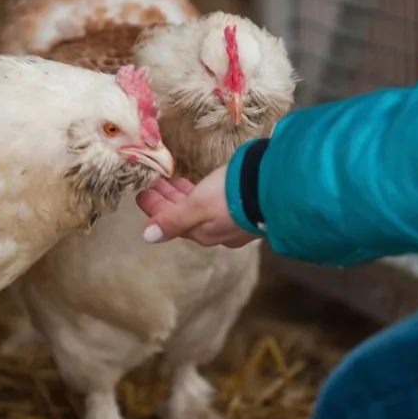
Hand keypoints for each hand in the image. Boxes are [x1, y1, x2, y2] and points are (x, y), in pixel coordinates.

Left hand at [135, 165, 259, 247]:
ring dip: (184, 196)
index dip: (153, 207)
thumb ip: (173, 220)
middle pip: (184, 216)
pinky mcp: (247, 209)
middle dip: (168, 200)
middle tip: (155, 183)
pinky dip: (202, 194)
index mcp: (203, 234)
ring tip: (173, 180)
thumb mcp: (198, 205)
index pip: (170, 222)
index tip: (141, 192)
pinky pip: (216, 204)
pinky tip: (202, 186)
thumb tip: (148, 237)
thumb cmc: (232, 194)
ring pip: (200, 209)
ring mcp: (233, 222)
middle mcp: (218, 232)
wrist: (276, 186)